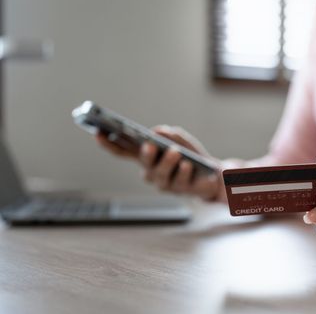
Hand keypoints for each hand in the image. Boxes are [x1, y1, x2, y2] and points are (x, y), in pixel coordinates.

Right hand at [97, 125, 224, 200]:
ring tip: (175, 152)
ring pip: (161, 173)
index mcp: (146, 156)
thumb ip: (169, 135)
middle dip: (146, 154)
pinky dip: (184, 171)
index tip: (97, 133)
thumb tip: (156, 132)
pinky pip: (179, 180)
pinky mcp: (179, 190)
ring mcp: (164, 182)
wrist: (212, 175)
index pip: (123, 150)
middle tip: (150, 145)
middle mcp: (151, 171)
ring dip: (167, 162)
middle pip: (143, 162)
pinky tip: (187, 165)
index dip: (109, 143)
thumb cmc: (190, 156)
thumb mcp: (181, 140)